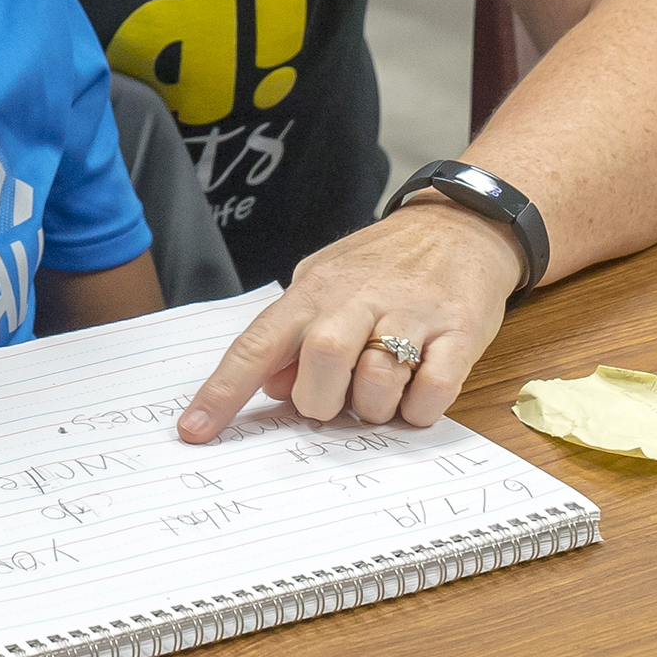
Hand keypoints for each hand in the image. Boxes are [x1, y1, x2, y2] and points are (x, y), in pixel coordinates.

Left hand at [177, 201, 527, 441]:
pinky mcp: (459, 331)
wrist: (462, 225)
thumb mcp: (326, 281)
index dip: (223, 391)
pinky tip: (417, 391)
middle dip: (323, 400)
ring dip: (375, 407)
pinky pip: (432, 392)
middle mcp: (360, 297)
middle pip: (322, 362)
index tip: (194, 431)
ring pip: (377, 383)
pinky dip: (419, 409)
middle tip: (338, 397)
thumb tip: (271, 386)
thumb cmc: (385, 263)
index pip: (258, 342)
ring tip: (383, 389)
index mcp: (316, 288)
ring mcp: (412, 313)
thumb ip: (295, 332)